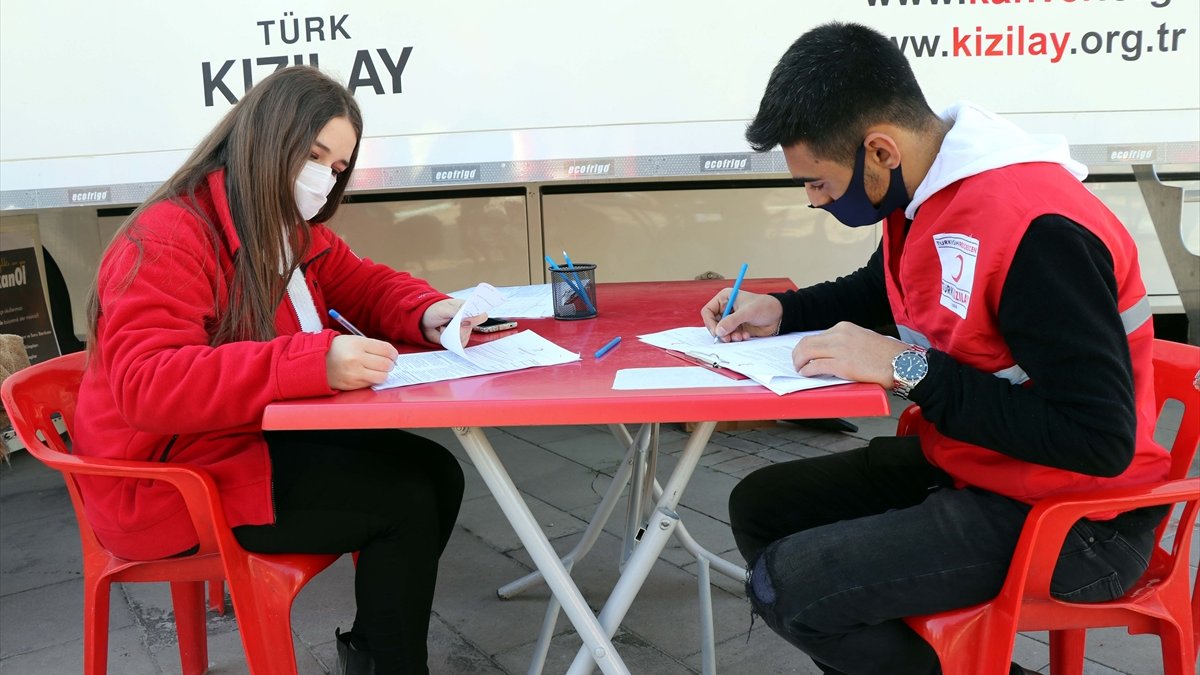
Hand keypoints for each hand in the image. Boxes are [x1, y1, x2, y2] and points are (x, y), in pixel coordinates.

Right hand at [325, 335, 399, 389]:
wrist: (315, 361)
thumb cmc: (337, 349)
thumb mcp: (353, 340)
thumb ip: (372, 346)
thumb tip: (391, 355)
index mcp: (358, 344)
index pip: (386, 350)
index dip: (393, 353)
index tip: (393, 355)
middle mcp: (356, 359)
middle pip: (386, 364)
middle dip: (390, 364)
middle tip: (387, 363)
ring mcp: (354, 373)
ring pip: (382, 376)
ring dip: (383, 373)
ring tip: (378, 370)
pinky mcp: (351, 385)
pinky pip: (371, 383)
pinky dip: (372, 379)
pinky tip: (367, 374)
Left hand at [420, 298, 486, 346]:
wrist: (421, 320)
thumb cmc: (433, 310)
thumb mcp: (445, 309)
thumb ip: (458, 313)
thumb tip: (471, 319)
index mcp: (467, 309)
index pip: (482, 316)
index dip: (476, 320)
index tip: (465, 321)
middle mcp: (468, 320)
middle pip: (471, 330)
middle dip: (458, 330)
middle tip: (447, 324)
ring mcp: (462, 330)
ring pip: (465, 339)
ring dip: (452, 335)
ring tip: (443, 328)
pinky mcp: (457, 339)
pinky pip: (459, 345)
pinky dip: (449, 341)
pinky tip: (443, 334)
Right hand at [702, 289, 782, 341]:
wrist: (779, 316)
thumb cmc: (765, 306)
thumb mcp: (748, 312)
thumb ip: (732, 321)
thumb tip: (718, 331)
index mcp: (725, 298)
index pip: (708, 311)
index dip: (710, 323)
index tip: (717, 332)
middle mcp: (726, 308)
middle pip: (713, 324)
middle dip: (721, 332)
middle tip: (728, 338)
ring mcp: (732, 319)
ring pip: (722, 332)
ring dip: (730, 336)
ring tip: (740, 336)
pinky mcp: (737, 327)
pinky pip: (730, 336)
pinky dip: (736, 338)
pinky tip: (746, 335)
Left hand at [791, 322, 907, 387]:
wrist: (902, 363)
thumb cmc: (886, 355)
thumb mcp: (862, 338)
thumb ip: (846, 341)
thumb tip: (830, 351)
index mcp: (844, 327)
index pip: (816, 336)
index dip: (806, 347)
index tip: (803, 354)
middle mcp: (839, 335)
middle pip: (806, 342)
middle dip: (797, 354)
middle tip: (796, 363)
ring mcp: (840, 349)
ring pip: (806, 353)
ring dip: (799, 362)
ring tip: (800, 370)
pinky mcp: (842, 365)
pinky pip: (815, 367)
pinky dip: (807, 371)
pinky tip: (807, 375)